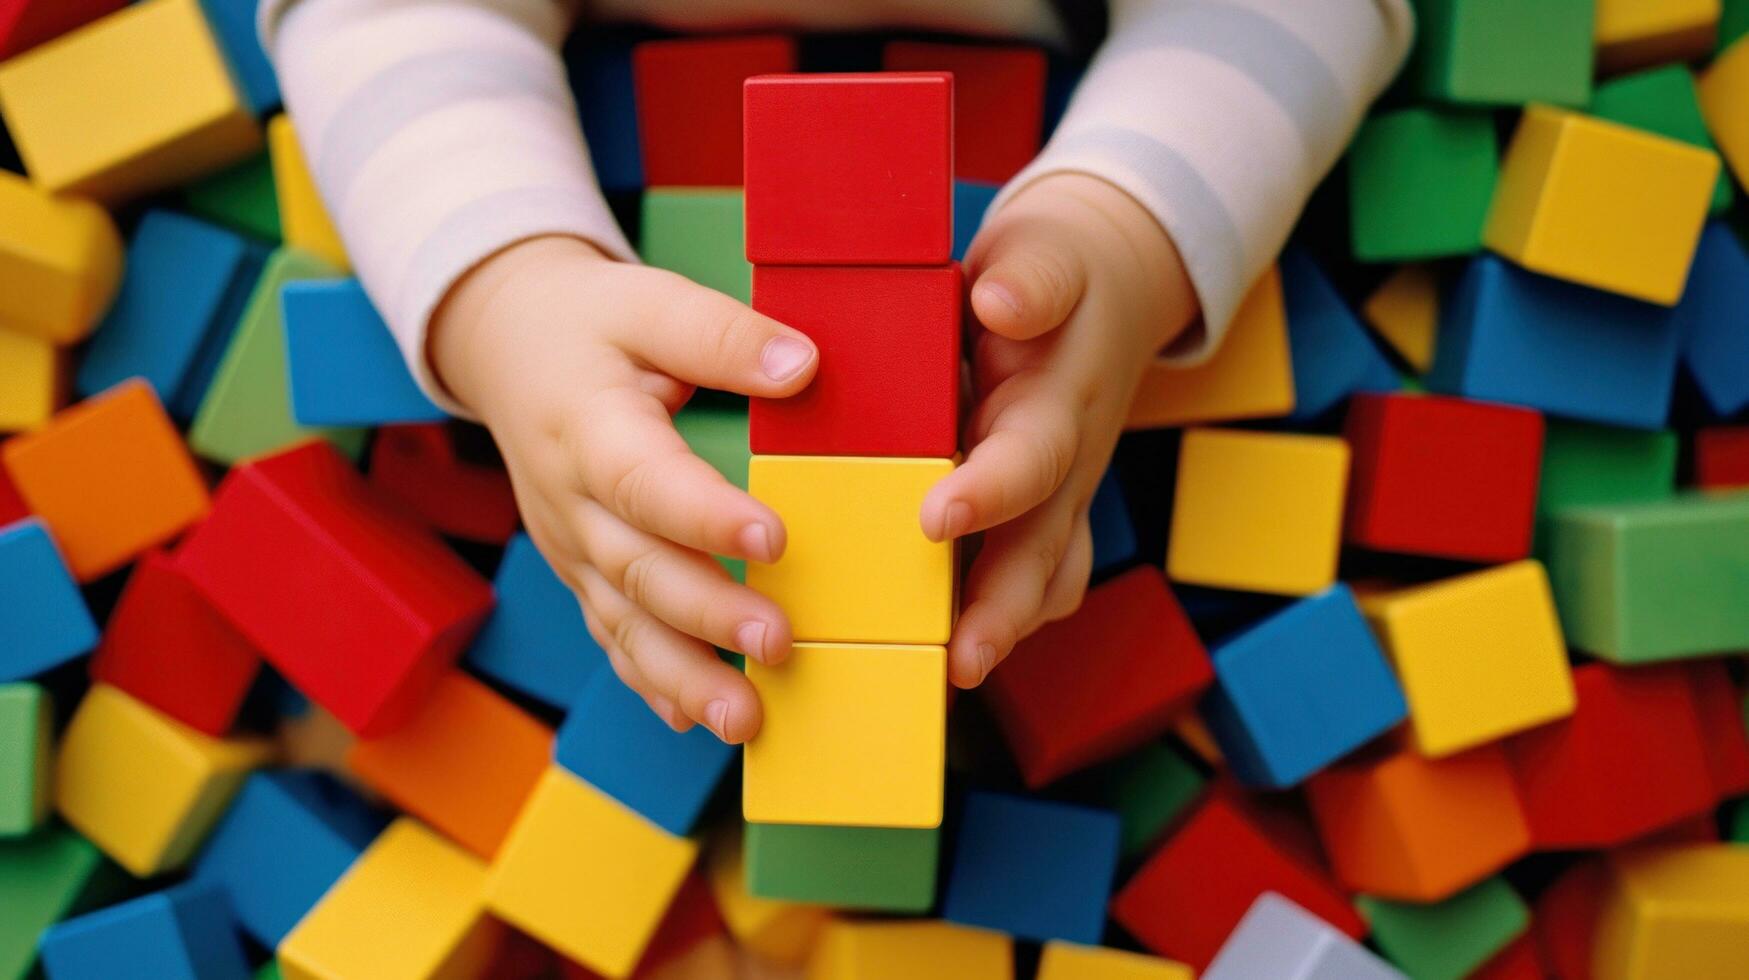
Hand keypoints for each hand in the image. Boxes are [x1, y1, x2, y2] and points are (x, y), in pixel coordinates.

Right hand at [429, 236, 819, 742]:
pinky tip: (694, 719)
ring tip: (744, 718)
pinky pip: (611, 635)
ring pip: (622, 623)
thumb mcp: (646, 301)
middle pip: (638, 569)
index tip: (773, 540)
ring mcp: (572, 547)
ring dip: (683, 677)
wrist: (505, 348)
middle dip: (708, 616)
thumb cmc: (588, 325)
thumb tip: (802, 367)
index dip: (705, 517)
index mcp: (589, 428)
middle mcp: (572, 500)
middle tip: (778, 644)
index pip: (646, 480)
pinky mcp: (581, 571)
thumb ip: (720, 335)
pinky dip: (650, 682)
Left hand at [923, 173, 1197, 687]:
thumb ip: (1033, 277)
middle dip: (1005, 607)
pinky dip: (1002, 619)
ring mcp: (1065, 497)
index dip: (990, 491)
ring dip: (1008, 629)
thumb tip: (1002, 303)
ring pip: (1047, 577)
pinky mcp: (1049, 514)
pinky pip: (1038, 579)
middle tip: (964, 660)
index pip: (1029, 456)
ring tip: (956, 675)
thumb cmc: (1057, 270)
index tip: (939, 518)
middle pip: (1045, 547)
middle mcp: (1067, 463)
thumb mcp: (1048, 252)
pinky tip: (946, 654)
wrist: (1113, 285)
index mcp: (1055, 401)